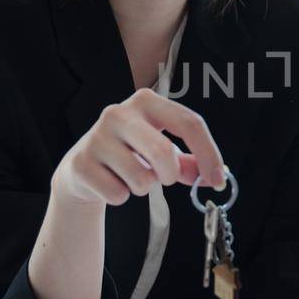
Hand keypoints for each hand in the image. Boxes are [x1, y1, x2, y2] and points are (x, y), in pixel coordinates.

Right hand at [51, 87, 226, 207]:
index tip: (218, 181)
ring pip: (141, 178)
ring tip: (132, 177)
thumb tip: (215, 176)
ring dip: (144, 187)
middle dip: (171, 174)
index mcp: (146, 102)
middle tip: (166, 178)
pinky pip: (117, 194)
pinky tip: (111, 183)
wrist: (82, 169)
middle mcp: (119, 113)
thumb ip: (189, 162)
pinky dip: (121, 197)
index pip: (189, 122)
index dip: (209, 155)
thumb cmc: (129, 154)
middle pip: (163, 151)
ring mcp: (96, 137)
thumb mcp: (161, 150)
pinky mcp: (81, 163)